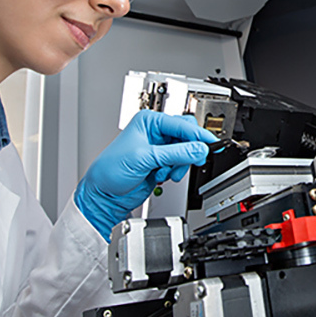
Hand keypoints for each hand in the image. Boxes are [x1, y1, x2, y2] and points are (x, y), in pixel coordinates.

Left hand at [74, 110, 215, 240]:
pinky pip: (180, 163)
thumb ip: (176, 153)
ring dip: (181, 164)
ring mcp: (160, 149)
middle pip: (186, 136)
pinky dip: (176, 171)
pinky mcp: (162, 163)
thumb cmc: (110, 170)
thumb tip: (198, 148)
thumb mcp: (145, 158)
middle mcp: (155, 132)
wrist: (105, 195)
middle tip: (194, 159)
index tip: (210, 142)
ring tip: (168, 172)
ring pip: (186, 151)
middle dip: (189, 150)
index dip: (197, 134)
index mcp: (149, 122)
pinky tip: (164, 175)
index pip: (181, 124)